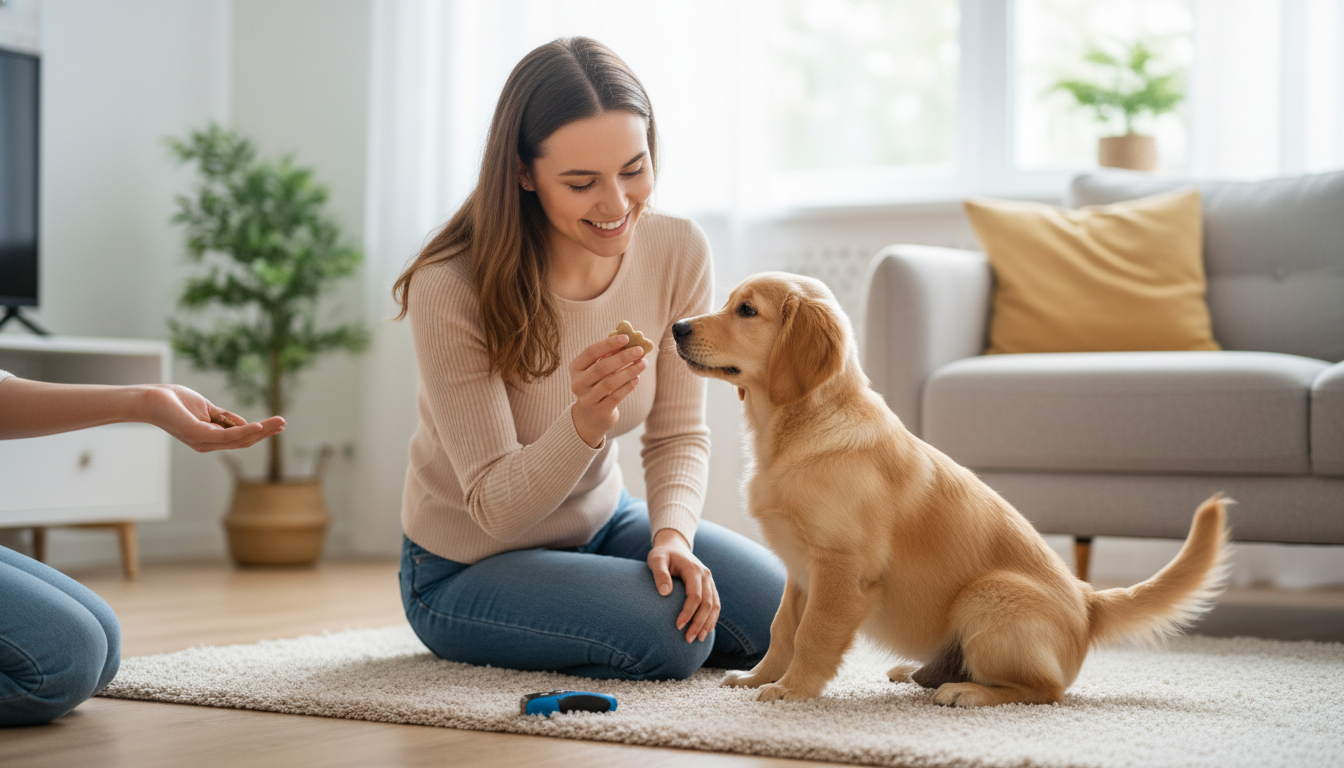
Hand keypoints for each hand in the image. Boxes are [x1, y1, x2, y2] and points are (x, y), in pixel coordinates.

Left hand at [140, 384, 284, 451]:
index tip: (277, 424)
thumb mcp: (206, 407)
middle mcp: (207, 444)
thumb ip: (224, 416)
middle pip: (243, 441)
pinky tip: (258, 426)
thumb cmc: (173, 401)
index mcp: (209, 438)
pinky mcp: (198, 435)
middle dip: (266, 433)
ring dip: (262, 431)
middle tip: (284, 423)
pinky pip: (226, 436)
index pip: (240, 438)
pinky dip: (244, 431)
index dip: (260, 432)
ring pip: (239, 439)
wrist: (149, 399)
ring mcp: (202, 441)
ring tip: (279, 422)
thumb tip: (246, 422)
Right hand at [569, 334, 645, 447]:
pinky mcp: (599, 411)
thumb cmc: (597, 385)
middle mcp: (578, 384)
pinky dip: (627, 386)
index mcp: (575, 368)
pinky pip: (615, 396)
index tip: (626, 338)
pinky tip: (637, 378)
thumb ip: (609, 356)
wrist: (590, 417)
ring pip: (609, 383)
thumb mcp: (598, 370)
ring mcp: (587, 399)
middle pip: (601, 367)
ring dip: (628, 371)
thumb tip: (629, 341)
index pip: (590, 352)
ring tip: (643, 363)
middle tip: (639, 350)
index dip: (608, 344)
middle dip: (622, 357)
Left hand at [647, 528, 720, 642]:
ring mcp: (710, 581)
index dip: (688, 613)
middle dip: (699, 623)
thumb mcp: (656, 559)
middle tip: (688, 639)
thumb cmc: (662, 554)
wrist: (674, 546)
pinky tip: (705, 630)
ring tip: (698, 639)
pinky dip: (712, 618)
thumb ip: (660, 574)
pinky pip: (715, 604)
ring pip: (715, 605)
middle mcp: (706, 575)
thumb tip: (664, 593)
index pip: (695, 596)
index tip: (677, 626)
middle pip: (707, 604)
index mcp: (694, 570)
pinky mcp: (709, 586)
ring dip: (708, 623)